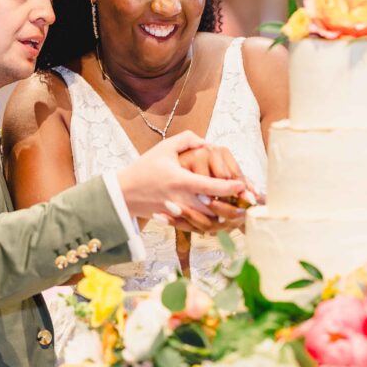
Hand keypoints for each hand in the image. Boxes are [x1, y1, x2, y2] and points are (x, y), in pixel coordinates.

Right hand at [116, 131, 244, 220]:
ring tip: (234, 208)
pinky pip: (196, 226)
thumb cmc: (144, 168)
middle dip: (230, 206)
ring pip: (207, 220)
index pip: (211, 186)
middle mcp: (181, 199)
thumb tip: (206, 142)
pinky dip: (208, 223)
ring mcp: (178, 212)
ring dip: (221, 215)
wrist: (122, 193)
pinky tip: (217, 216)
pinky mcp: (174, 220)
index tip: (242, 185)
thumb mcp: (164, 148)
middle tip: (244, 200)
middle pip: (214, 208)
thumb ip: (187, 140)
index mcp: (181, 181)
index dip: (230, 187)